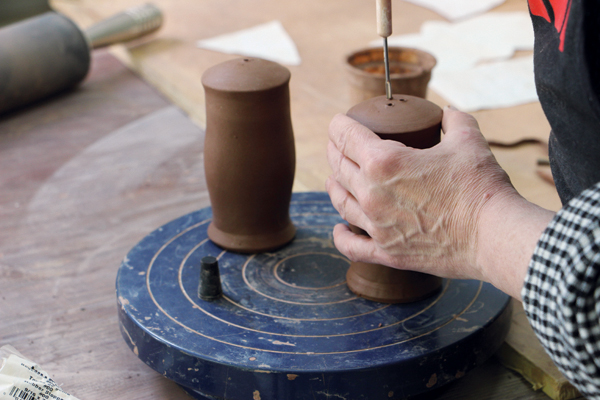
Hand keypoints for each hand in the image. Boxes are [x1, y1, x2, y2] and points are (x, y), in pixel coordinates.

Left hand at [326, 106, 518, 281]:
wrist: (493, 236)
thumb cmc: (479, 186)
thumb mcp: (468, 141)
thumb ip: (454, 120)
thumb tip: (448, 112)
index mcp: (383, 162)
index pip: (346, 136)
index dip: (338, 125)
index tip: (338, 122)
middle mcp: (371, 194)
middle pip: (339, 167)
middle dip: (335, 151)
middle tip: (337, 146)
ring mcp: (376, 226)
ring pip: (341, 202)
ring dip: (334, 186)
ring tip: (334, 179)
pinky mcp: (387, 252)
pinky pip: (352, 246)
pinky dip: (341, 236)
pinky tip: (339, 229)